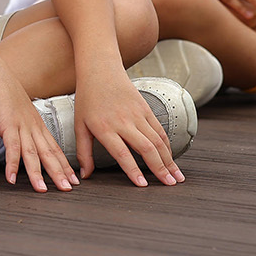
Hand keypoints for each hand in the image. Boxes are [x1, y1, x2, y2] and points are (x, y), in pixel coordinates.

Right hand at [0, 62, 76, 192]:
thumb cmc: (2, 89)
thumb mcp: (17, 108)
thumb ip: (22, 122)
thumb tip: (22, 131)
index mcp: (37, 123)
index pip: (54, 147)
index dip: (64, 164)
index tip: (73, 178)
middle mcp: (33, 126)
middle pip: (49, 153)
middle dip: (59, 172)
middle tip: (68, 189)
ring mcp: (21, 125)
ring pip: (32, 153)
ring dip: (38, 173)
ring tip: (42, 190)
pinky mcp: (7, 125)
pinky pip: (11, 148)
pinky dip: (12, 164)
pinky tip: (11, 178)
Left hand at [73, 66, 182, 186]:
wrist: (100, 70)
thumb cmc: (87, 100)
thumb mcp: (79, 126)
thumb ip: (83, 152)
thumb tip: (85, 176)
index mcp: (104, 127)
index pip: (122, 153)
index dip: (133, 170)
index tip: (143, 185)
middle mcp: (123, 121)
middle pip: (146, 148)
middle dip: (160, 169)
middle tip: (169, 185)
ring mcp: (137, 114)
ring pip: (157, 140)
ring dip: (169, 160)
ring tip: (176, 177)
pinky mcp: (146, 109)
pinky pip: (160, 130)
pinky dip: (168, 146)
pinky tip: (171, 159)